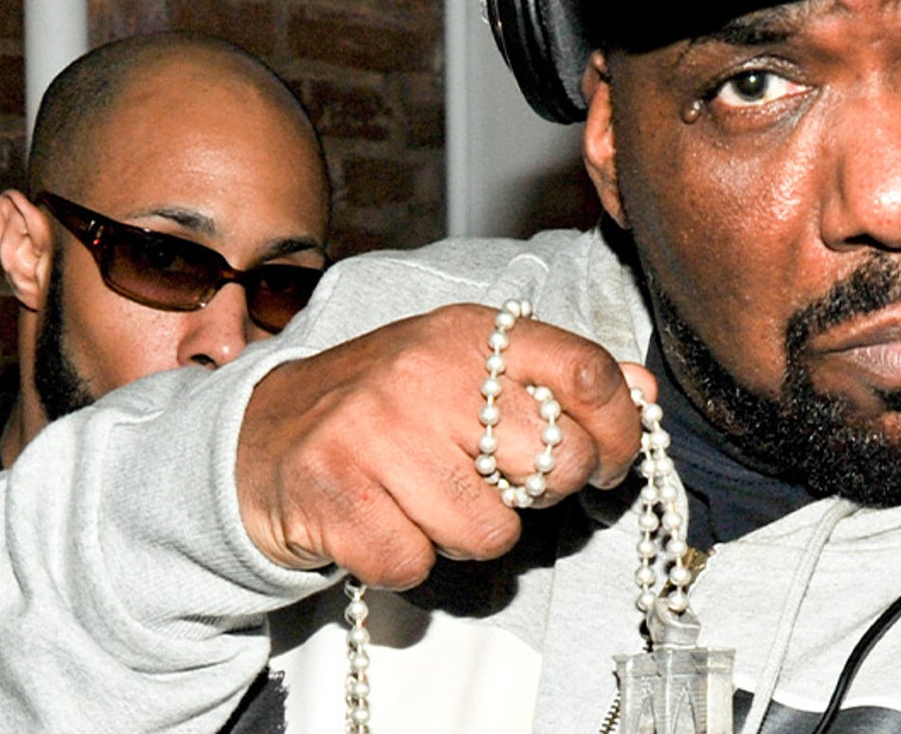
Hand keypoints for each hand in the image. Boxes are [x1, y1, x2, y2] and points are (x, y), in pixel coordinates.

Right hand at [235, 303, 656, 588]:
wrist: (260, 437)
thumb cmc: (384, 410)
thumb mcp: (467, 370)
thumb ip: (554, 379)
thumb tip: (640, 391)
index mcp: (469, 335)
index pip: (586, 371)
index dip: (620, 428)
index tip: (613, 461)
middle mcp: (425, 374)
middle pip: (553, 462)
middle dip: (542, 492)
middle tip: (500, 483)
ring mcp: (376, 436)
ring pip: (491, 530)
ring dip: (470, 533)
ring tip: (432, 501)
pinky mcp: (337, 499)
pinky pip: (420, 564)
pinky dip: (410, 560)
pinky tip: (387, 522)